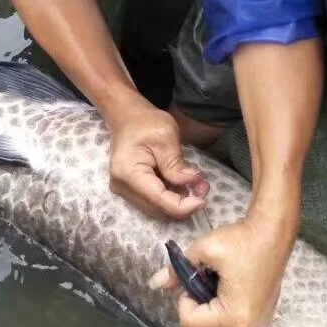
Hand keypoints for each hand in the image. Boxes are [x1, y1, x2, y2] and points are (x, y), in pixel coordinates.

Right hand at [106, 97, 208, 218]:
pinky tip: (181, 185)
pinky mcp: (130, 191)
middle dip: (183, 204)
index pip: (159, 200)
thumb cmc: (146, 123)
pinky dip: (170, 197)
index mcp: (129, 174)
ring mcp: (124, 191)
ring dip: (178, 202)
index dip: (183, 206)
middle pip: (158, 209)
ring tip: (194, 185)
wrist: (127, 118)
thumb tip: (193, 184)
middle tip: (202, 189)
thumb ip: (177, 164)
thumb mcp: (166, 137)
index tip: (204, 201)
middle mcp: (123, 187)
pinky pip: (153, 202)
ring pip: (156, 209)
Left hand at [148, 211, 296, 326]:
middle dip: (195, 315)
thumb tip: (154, 284)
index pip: (190, 325)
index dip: (184, 300)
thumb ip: (177, 271)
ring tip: (212, 300)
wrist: (272, 234)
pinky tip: (223, 313)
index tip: (195, 280)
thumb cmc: (241, 241)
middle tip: (202, 287)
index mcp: (234, 318)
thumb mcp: (205, 249)